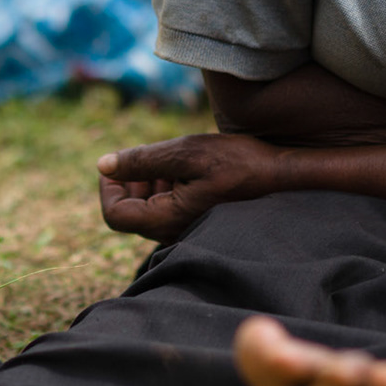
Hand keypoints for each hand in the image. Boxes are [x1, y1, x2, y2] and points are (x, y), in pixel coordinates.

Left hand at [98, 132, 281, 241]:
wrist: (282, 177)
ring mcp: (185, 228)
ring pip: (147, 207)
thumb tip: (103, 165)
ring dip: (149, 180)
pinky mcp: (196, 220)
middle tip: (151, 154)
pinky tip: (187, 167)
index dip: (108, 187)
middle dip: (130, 180)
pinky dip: (166, 184)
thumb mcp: (187, 153)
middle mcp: (173, 232)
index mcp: (167, 219)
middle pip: (129, 211)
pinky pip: (167, 206)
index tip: (120, 162)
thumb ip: (142, 160)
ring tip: (174, 158)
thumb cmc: (239, 163)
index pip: (114, 215)